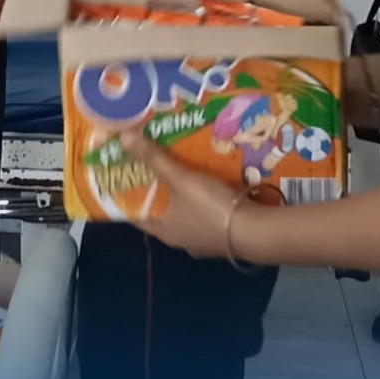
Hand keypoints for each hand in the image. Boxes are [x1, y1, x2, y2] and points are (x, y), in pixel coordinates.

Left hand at [117, 130, 249, 259]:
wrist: (257, 232)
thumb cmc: (211, 208)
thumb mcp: (181, 179)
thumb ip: (154, 158)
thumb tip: (122, 137)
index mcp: (162, 230)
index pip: (134, 213)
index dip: (127, 194)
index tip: (123, 174)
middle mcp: (179, 239)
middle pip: (161, 211)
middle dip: (158, 189)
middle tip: (154, 163)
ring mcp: (202, 241)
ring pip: (186, 214)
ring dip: (183, 196)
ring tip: (183, 169)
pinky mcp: (223, 237)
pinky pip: (208, 216)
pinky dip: (205, 202)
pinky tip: (211, 184)